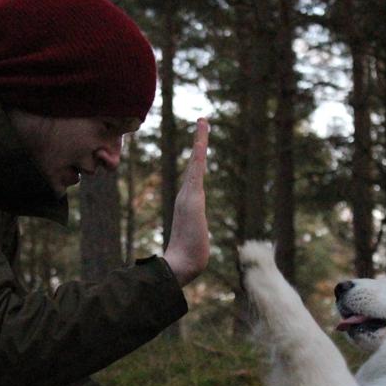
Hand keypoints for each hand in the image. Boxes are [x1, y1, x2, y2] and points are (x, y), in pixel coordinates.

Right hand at [163, 118, 210, 286]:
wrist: (181, 264)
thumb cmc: (188, 259)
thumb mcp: (195, 246)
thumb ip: (192, 245)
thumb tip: (190, 256)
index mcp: (187, 204)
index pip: (194, 177)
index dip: (197, 160)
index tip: (200, 144)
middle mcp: (186, 195)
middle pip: (195, 163)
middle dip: (200, 142)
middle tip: (203, 121)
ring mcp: (188, 194)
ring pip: (196, 161)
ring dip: (200, 140)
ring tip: (204, 121)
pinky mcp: (192, 195)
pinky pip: (197, 167)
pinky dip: (199, 149)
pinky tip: (203, 135)